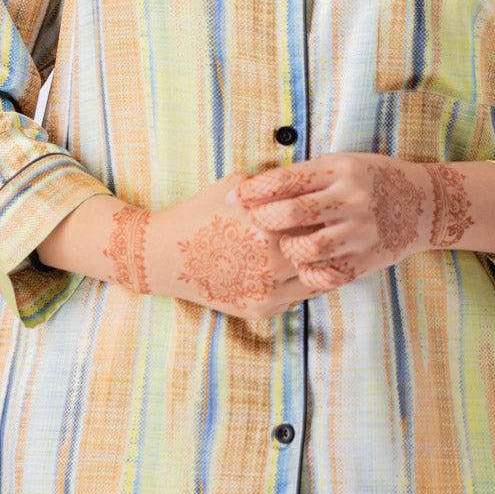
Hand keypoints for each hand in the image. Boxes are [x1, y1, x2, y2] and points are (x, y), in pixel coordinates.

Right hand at [150, 171, 332, 321]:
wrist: (165, 255)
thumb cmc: (200, 214)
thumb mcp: (235, 186)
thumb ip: (273, 185)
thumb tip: (306, 184)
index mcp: (269, 227)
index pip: (316, 220)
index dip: (322, 212)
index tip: (325, 207)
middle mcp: (271, 262)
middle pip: (320, 251)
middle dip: (325, 239)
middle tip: (328, 228)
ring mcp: (268, 291)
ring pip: (316, 279)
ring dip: (318, 265)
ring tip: (317, 249)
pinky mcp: (261, 309)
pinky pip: (298, 297)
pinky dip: (302, 283)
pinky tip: (296, 268)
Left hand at [227, 153, 433, 287]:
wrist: (422, 204)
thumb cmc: (371, 180)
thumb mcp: (341, 165)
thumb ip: (304, 176)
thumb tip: (255, 186)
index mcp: (341, 171)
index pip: (286, 180)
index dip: (254, 190)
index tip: (234, 197)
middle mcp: (351, 200)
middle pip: (292, 213)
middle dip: (262, 220)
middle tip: (251, 223)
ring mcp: (360, 232)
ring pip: (307, 249)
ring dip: (286, 249)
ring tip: (283, 245)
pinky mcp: (365, 260)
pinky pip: (326, 274)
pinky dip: (308, 272)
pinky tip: (303, 265)